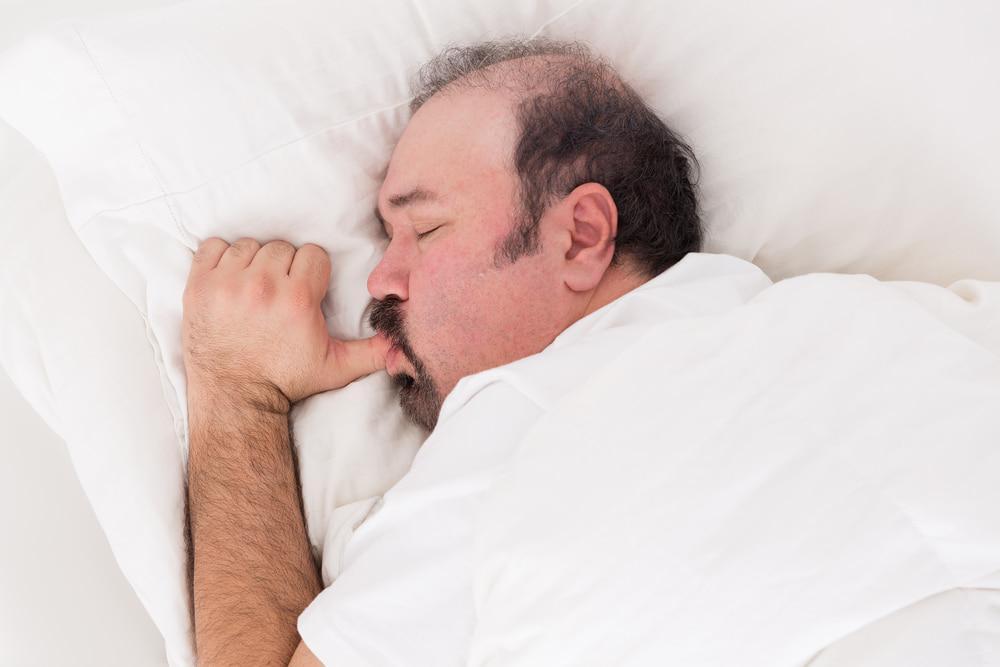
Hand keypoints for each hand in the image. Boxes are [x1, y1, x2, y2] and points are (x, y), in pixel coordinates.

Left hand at [182, 237, 390, 411]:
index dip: (311, 274)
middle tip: (279, 293)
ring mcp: (227, 284)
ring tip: (254, 288)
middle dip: (284, 267)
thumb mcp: (338, 368)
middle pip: (282, 247)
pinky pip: (212, 247)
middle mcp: (262, 286)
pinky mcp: (199, 286)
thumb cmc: (287, 381)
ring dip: (253, 262)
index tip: (305, 293)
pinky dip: (221, 259)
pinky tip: (230, 280)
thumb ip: (374, 352)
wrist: (236, 398)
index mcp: (297, 299)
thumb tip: (405, 345)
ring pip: (249, 245)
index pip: (313, 254)